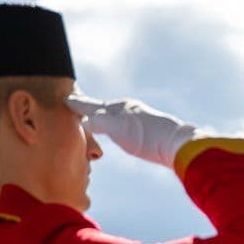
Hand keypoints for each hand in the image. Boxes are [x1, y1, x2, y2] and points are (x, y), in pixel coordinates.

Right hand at [65, 95, 201, 168]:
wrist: (178, 144)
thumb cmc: (148, 136)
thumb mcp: (119, 129)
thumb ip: (100, 124)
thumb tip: (83, 122)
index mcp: (118, 107)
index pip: (92, 105)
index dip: (78, 105)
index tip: (65, 99)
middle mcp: (128, 109)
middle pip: (102, 107)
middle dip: (89, 106)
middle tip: (77, 101)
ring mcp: (139, 119)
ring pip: (114, 115)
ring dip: (103, 115)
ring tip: (96, 114)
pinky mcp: (148, 130)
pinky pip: (124, 124)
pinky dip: (115, 124)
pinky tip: (122, 129)